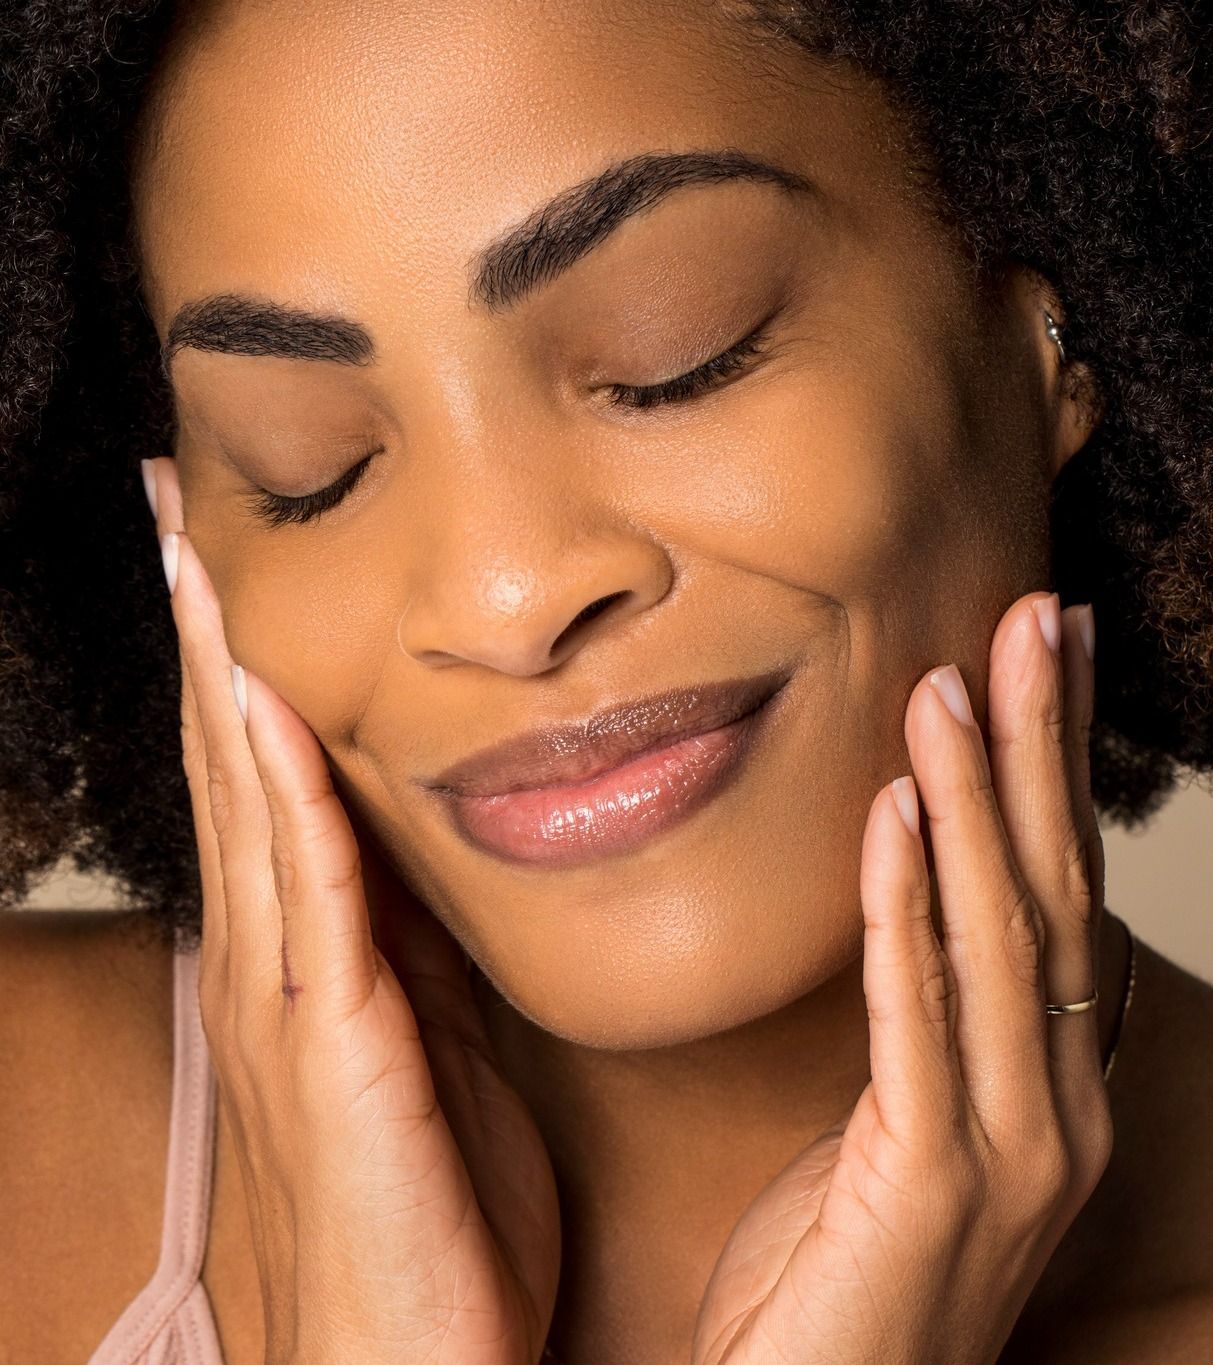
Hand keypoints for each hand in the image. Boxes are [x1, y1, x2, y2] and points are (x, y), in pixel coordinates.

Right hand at [144, 458, 560, 1364]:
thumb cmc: (437, 1223)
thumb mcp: (444, 1053)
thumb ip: (426, 952)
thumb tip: (433, 856)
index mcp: (316, 963)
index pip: (270, 781)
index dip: (245, 667)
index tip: (229, 562)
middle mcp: (279, 964)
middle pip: (235, 762)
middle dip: (208, 632)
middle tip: (179, 507)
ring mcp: (291, 1004)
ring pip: (247, 803)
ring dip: (223, 673)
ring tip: (196, 553)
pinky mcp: (333, 1049)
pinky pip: (303, 895)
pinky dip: (277, 792)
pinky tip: (262, 701)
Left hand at [692, 591, 1112, 1364]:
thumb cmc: (837, 1275)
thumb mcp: (890, 1126)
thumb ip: (922, 1022)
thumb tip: (914, 901)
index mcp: (1049, 1083)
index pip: (1064, 889)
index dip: (1063, 766)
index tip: (1054, 655)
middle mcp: (1055, 1108)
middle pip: (1054, 887)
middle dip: (1044, 744)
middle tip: (1035, 617)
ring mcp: (1008, 1153)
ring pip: (1000, 934)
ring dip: (977, 795)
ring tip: (953, 680)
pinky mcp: (925, 1189)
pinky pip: (916, 1014)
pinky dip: (906, 903)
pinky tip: (894, 809)